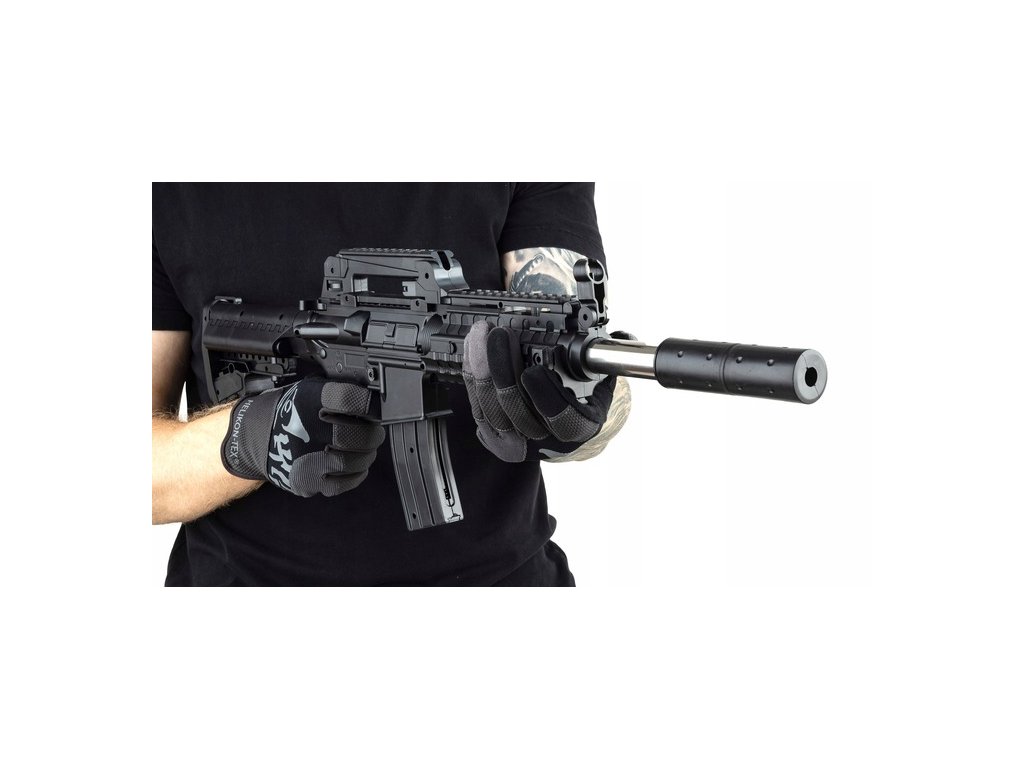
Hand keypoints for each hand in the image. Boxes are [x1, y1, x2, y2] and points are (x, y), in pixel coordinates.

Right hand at [220, 377, 384, 496]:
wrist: (256, 437)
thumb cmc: (291, 412)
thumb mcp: (309, 389)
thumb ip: (338, 392)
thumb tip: (372, 396)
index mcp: (308, 401)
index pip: (348, 399)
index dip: (369, 404)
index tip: (376, 408)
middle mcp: (306, 430)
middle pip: (354, 435)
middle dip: (372, 434)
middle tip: (374, 432)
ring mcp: (305, 458)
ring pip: (352, 461)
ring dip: (366, 455)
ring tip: (365, 449)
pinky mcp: (306, 481)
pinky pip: (343, 483)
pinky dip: (357, 474)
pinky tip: (357, 466)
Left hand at [462, 320, 616, 461]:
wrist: (556, 431)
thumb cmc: (578, 402)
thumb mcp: (599, 385)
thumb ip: (606, 362)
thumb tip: (621, 338)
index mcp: (578, 429)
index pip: (562, 419)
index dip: (546, 396)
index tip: (534, 370)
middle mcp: (545, 442)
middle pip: (516, 411)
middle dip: (502, 369)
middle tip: (499, 335)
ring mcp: (516, 443)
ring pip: (490, 409)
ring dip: (481, 368)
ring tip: (481, 335)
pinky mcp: (492, 438)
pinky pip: (475, 408)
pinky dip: (472, 376)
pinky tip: (472, 350)